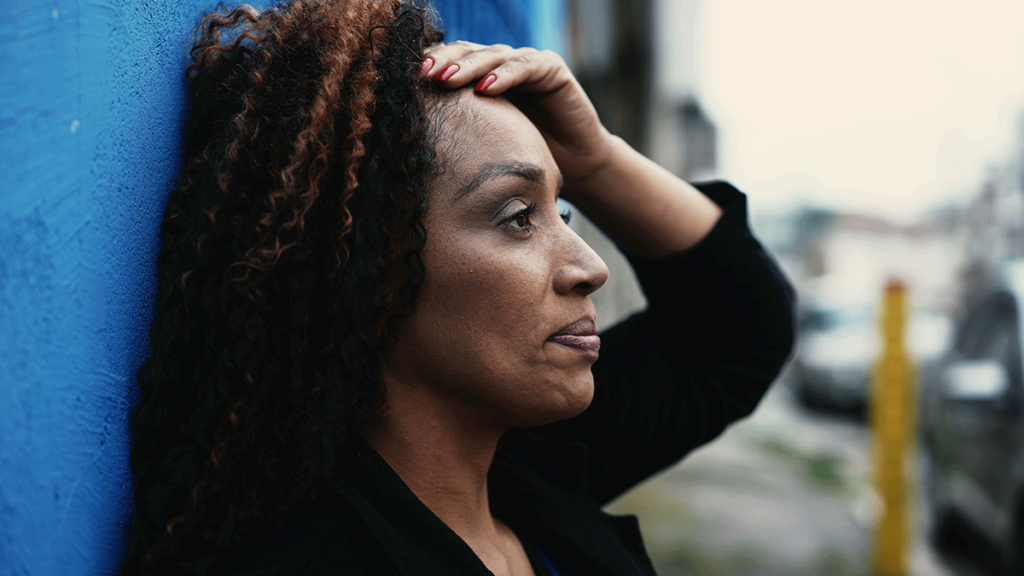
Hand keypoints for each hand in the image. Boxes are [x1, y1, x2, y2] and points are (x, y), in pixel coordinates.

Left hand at [421, 42, 613, 196]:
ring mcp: (526, 63)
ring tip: (447, 79)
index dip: (429, 65)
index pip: (450, 61)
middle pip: (466, 52)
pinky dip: (506, 75)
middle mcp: (501, 65)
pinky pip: (526, 65)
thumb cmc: (523, 156)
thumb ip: (456, 128)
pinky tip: (487, 87)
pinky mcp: (551, 68)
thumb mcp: (483, 141)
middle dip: (443, 61)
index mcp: (480, 78)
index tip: (404, 80)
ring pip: (492, 55)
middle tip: (423, 73)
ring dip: (468, 66)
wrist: (573, 165)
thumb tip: (405, 135)